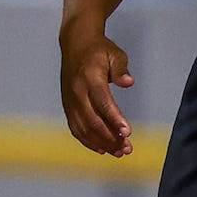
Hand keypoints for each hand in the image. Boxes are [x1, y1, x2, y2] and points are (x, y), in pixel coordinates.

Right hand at [59, 27, 134, 156]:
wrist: (75, 44)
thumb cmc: (100, 50)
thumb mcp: (115, 53)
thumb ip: (121, 69)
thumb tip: (128, 82)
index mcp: (90, 78)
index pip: (103, 103)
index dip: (114, 119)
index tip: (127, 132)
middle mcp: (77, 92)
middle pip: (93, 120)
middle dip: (110, 137)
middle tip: (127, 149)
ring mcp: (70, 101)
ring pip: (83, 128)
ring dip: (101, 142)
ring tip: (118, 152)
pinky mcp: (68, 106)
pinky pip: (76, 128)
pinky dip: (88, 140)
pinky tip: (103, 148)